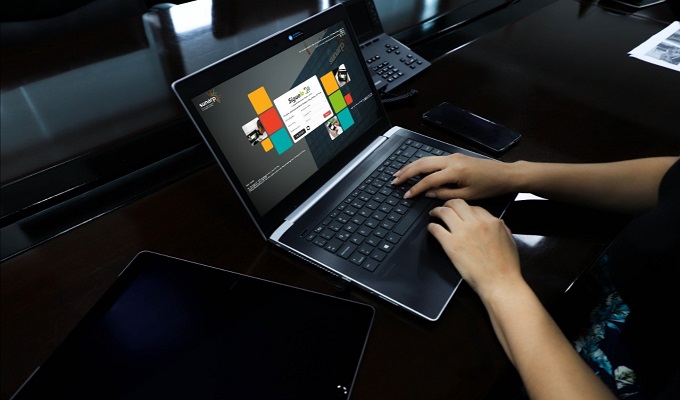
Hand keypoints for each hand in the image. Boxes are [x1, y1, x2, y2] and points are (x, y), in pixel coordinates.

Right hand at [391, 153, 514, 199]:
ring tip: (400, 174)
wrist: (505, 174)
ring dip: (412, 166)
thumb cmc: (490, 187)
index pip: (429, 180)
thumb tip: (429, 193)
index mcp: (455, 171)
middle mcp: (452, 160)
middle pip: (423, 164)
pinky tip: (415, 169)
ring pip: (426, 159)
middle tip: (394, 180)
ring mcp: (453, 156)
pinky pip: (434, 159)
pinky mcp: (455, 156)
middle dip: (407, 172)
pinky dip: (421, 164)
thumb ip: (446, 194)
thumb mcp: (468, 196)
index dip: (416, 189)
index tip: (406, 196)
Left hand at [428, 199, 520, 297]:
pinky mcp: (450, 244)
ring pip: (444, 212)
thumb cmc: (506, 267)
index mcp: (491, 222)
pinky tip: (431, 229)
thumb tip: (496, 223)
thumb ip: (501, 228)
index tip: (460, 212)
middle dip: (449, 204)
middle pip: (457, 204)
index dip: (465, 209)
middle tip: (444, 208)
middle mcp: (476, 223)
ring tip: (434, 214)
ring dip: (437, 211)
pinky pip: (436, 229)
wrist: (499, 282)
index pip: (474, 207)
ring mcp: (462, 232)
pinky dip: (431, 227)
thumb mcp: (509, 241)